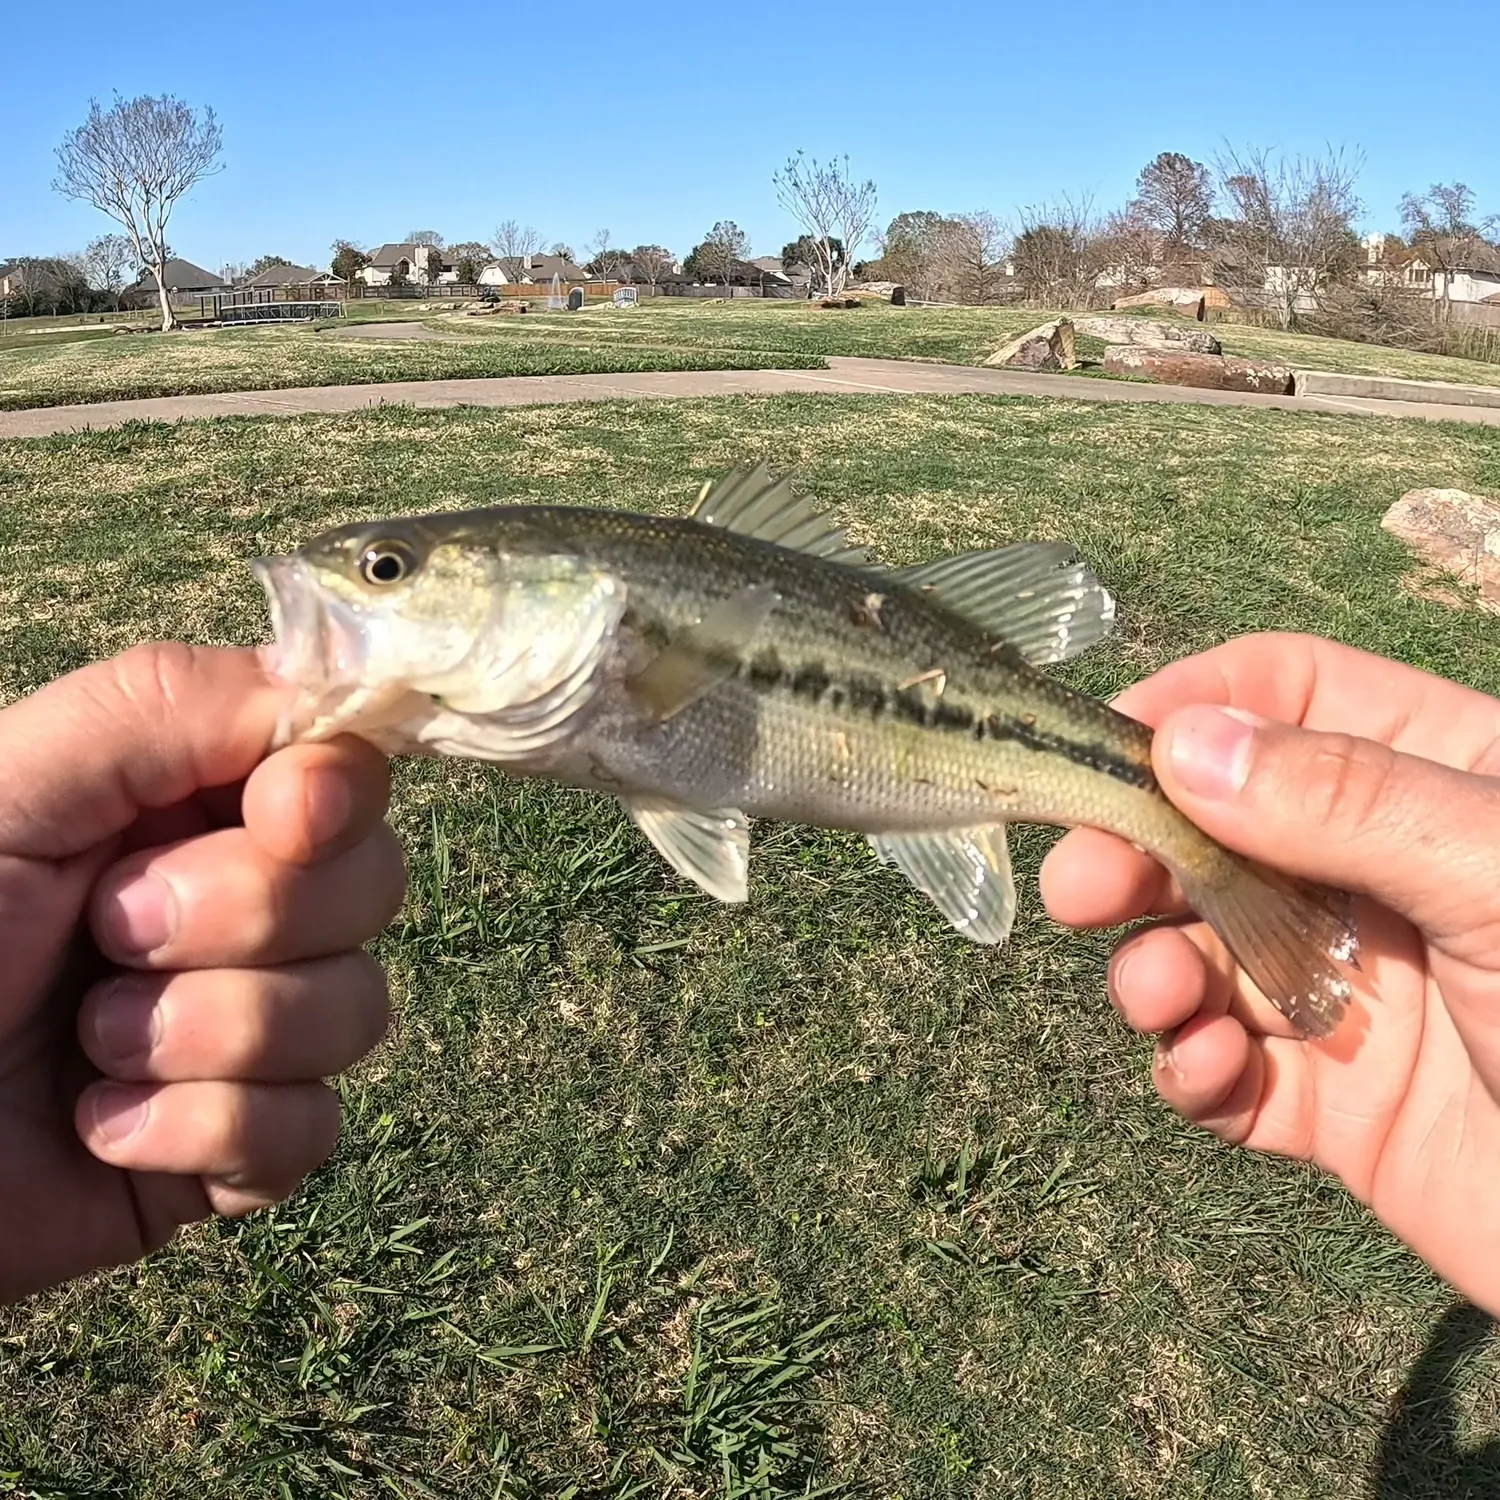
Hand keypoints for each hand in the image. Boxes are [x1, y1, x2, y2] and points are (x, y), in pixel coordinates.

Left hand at [0, 643, 403, 1303]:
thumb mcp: (9, 789)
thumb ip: (164, 705)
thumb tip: (338, 695)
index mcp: (192, 807)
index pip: (349, 769)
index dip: (338, 792)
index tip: (283, 814)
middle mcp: (245, 907)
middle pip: (373, 883)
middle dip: (247, 917)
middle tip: (109, 935)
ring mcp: (253, 1031)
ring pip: (355, 1009)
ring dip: (209, 1033)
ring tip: (88, 1044)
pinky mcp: (243, 1147)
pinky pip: (308, 1128)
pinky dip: (199, 1132)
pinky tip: (103, 1129)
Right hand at [1040, 632, 1499, 1313]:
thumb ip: (1355, 804)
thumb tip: (1185, 744)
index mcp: (1437, 781)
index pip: (1287, 696)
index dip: (1190, 708)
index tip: (1097, 751)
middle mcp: (1378, 874)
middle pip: (1213, 825)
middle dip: (1136, 852)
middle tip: (1078, 890)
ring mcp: (1349, 989)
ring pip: (1200, 949)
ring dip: (1153, 967)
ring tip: (1157, 998)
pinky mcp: (1330, 1103)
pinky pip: (1224, 1070)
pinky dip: (1190, 1069)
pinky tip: (1205, 1073)